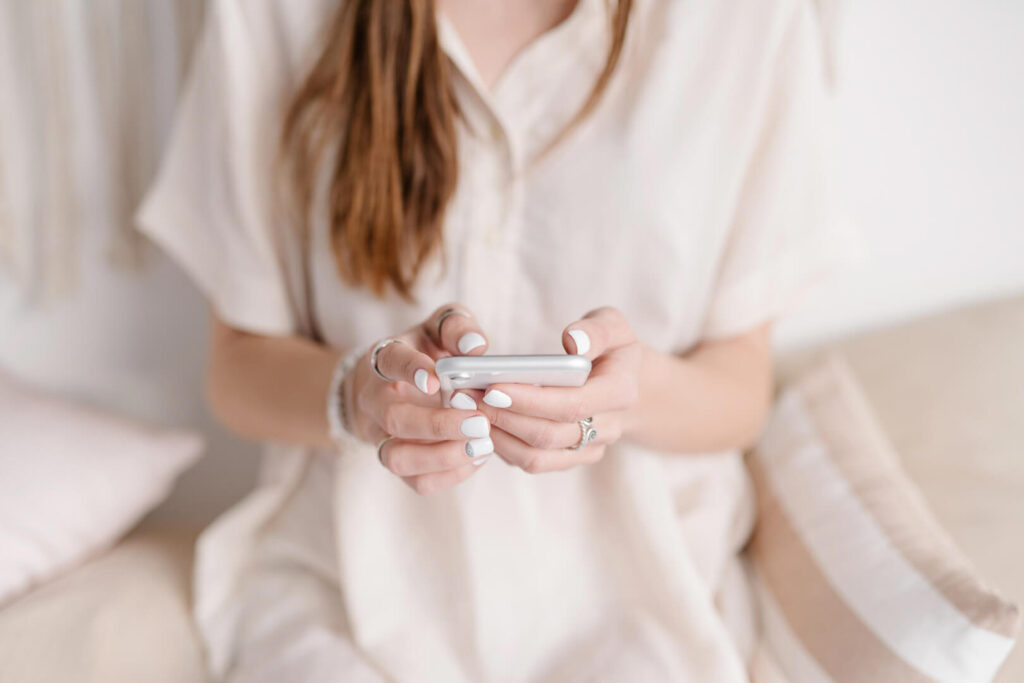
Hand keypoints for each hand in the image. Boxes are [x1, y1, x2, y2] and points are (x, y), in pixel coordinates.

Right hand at [344, 303, 494, 493]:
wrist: (389, 384)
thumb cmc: (423, 352)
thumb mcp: (438, 329)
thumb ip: (457, 328)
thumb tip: (476, 346)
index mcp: (386, 360)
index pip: (391, 361)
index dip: (412, 370)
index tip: (438, 379)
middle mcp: (377, 401)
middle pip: (394, 419)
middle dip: (438, 425)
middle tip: (479, 421)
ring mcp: (383, 435)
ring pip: (397, 458)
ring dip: (441, 457)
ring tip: (482, 445)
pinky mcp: (399, 462)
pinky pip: (416, 481)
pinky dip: (449, 475)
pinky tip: (477, 457)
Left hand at [469, 307, 641, 472]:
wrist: (623, 380)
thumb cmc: (610, 346)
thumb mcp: (613, 324)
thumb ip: (596, 329)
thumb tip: (574, 341)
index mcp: (620, 392)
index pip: (572, 405)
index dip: (530, 400)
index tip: (493, 387)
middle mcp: (607, 427)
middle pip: (549, 435)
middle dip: (504, 417)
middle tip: (466, 397)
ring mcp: (588, 448)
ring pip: (537, 457)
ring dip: (497, 436)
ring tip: (467, 410)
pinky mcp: (569, 458)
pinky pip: (532, 463)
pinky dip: (502, 447)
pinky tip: (481, 424)